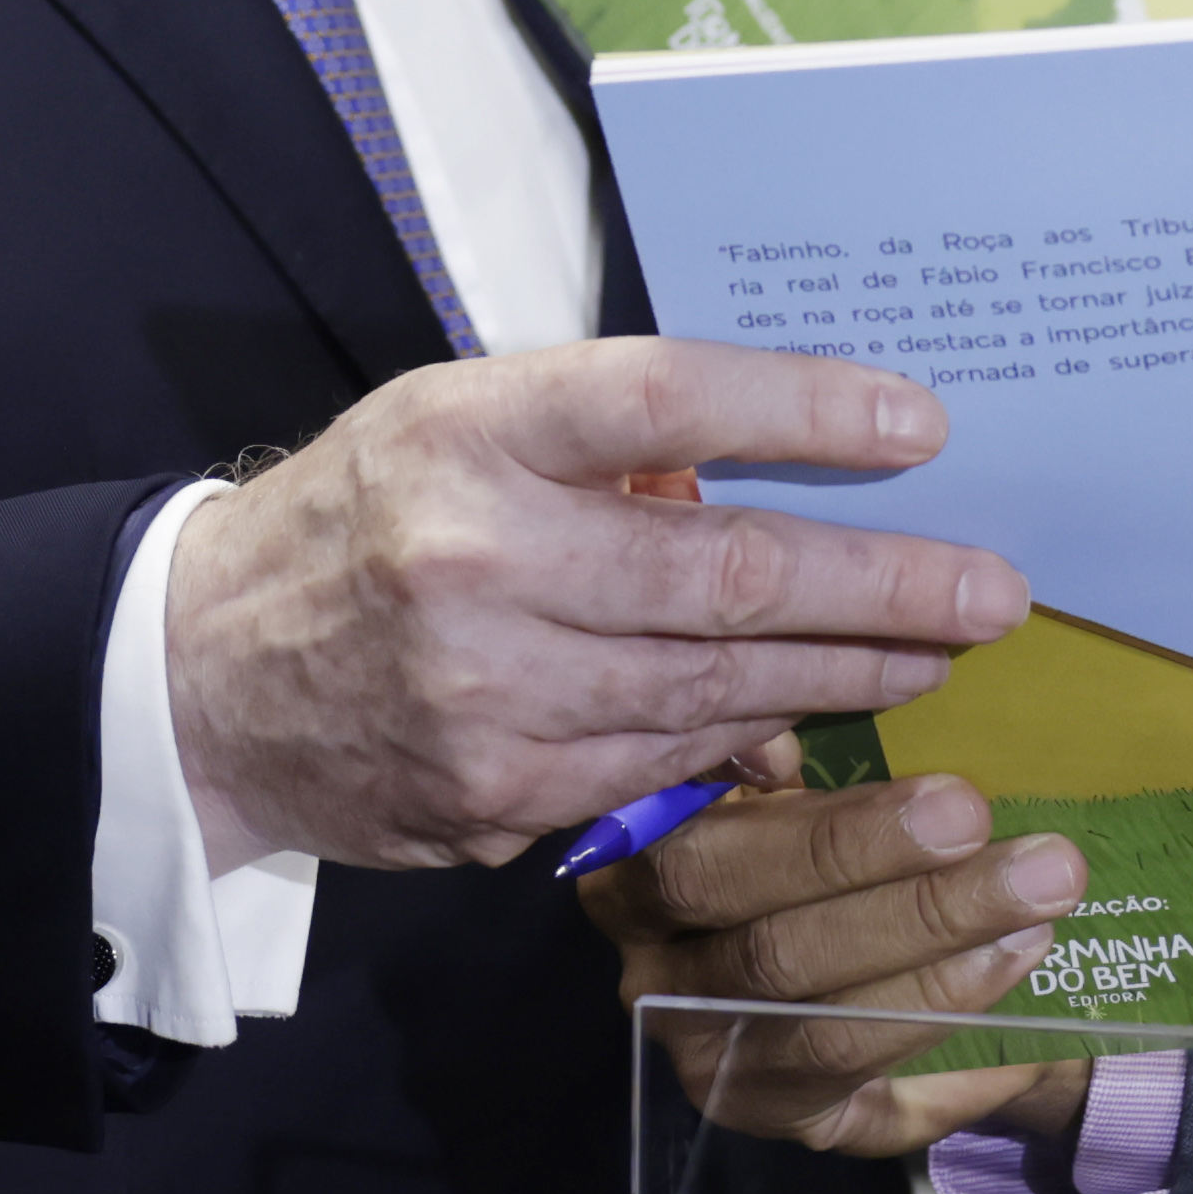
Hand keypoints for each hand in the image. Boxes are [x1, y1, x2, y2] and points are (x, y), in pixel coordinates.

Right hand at [163, 340, 1024, 873]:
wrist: (200, 681)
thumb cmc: (354, 521)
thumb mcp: (448, 421)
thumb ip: (593, 440)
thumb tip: (770, 467)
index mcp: (467, 436)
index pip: (660, 399)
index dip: (801, 409)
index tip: (920, 424)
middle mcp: (479, 563)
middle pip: (725, 572)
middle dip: (884, 586)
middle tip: (991, 589)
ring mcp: (491, 695)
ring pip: (716, 686)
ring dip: (845, 672)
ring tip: (933, 650)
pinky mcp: (498, 794)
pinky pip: (664, 763)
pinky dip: (749, 738)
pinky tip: (811, 713)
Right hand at [586, 769, 1096, 1159]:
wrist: (853, 947)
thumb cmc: (807, 842)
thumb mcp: (778, 789)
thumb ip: (772, 775)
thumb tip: (773, 747)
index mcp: (632, 885)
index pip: (707, 866)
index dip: (827, 839)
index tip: (954, 801)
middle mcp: (658, 987)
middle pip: (777, 956)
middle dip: (918, 907)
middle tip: (1039, 865)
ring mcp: (718, 1065)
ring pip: (826, 1034)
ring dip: (947, 976)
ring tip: (1043, 920)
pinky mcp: (788, 1120)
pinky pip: (873, 1106)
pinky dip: (954, 1060)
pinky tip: (1021, 1009)